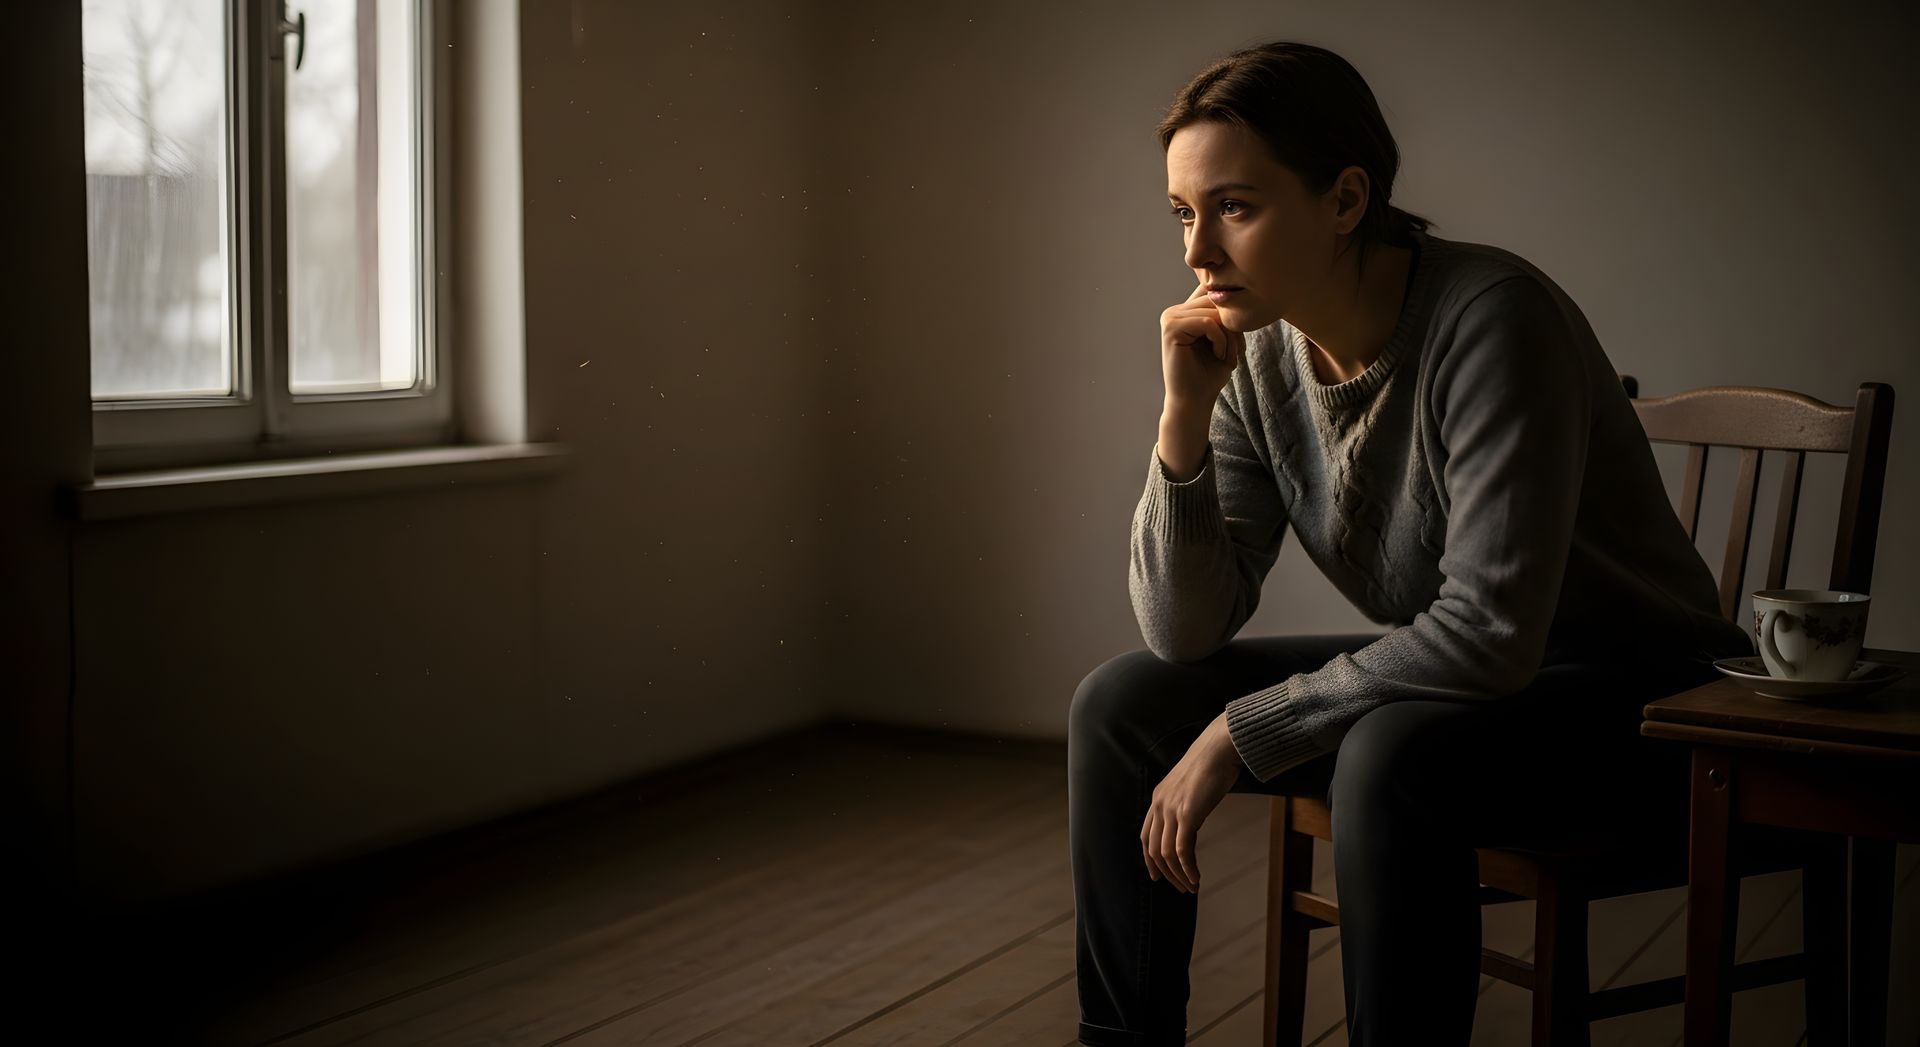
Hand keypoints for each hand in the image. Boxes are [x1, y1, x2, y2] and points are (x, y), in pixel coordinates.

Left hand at [1141, 712, 1242, 892]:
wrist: (1220, 747)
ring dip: (1179, 875)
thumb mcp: (1191, 786)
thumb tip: (1193, 816)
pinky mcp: (1187, 814)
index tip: (1158, 876)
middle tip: (1181, 888)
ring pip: (1167, 854)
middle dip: (1167, 873)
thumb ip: (1186, 802)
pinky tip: (1196, 878)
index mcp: (1158, 799)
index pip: (1146, 836)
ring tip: (1192, 887)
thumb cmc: (1212, 764)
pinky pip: (1182, 850)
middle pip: (1154, 850)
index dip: (1150, 859)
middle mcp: (1160, 805)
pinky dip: (1188, 868)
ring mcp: (1172, 809)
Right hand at [1160, 281, 1245, 413]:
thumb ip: (1225, 316)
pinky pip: (1208, 322)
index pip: (1214, 295)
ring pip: (1214, 312)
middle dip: (1234, 326)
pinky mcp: (1171, 329)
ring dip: (1230, 336)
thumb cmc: (1210, 374)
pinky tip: (1219, 355)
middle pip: (1216, 301)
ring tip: (1229, 356)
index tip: (1236, 342)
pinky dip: (1221, 340)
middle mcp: (1174, 311)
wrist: (1194, 401)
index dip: (1232, 314)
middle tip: (1237, 351)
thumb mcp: (1225, 339)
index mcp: (1184, 312)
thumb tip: (1236, 292)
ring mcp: (1170, 318)